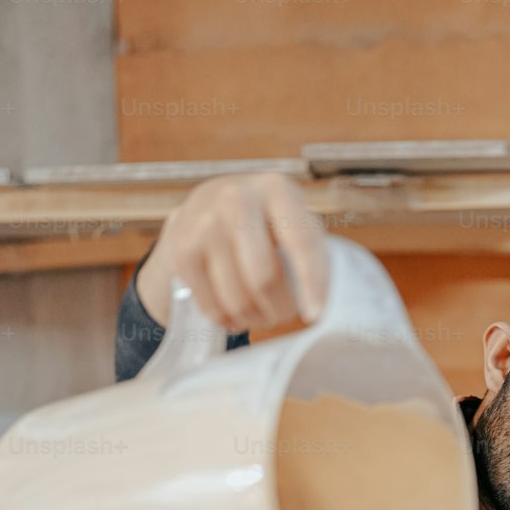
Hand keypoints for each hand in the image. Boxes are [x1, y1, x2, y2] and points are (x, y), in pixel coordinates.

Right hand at [136, 172, 328, 332]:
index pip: (299, 243)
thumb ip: (313, 253)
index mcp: (276, 189)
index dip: (311, 284)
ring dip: (255, 319)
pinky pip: (213, 307)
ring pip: (237, 298)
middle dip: (280, 308)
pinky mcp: (182, 249)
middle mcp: (237, 198)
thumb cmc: (266, 225)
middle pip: (263, 277)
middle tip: (285, 315)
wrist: (204, 209)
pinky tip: (237, 313)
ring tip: (262, 314)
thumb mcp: (293, 222)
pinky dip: (230, 321)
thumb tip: (327, 305)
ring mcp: (204, 222)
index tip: (315, 316)